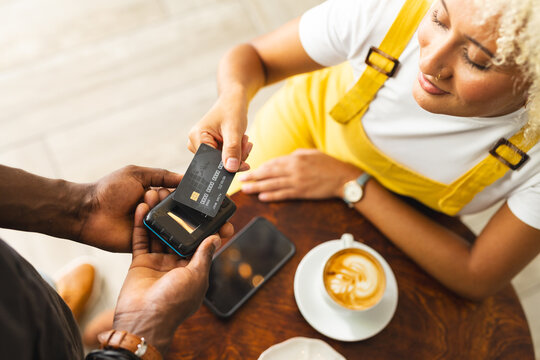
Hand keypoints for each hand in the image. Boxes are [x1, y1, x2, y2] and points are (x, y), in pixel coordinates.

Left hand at [77, 165, 181, 251]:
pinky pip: (160, 240)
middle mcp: (154, 211)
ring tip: (145, 209)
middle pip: (175, 210)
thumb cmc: (109, 190)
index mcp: (154, 195)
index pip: (175, 195)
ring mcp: (151, 227)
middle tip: (152, 198)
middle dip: (168, 203)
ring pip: (170, 225)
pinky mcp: (145, 242)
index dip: (178, 193)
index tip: (175, 190)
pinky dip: (161, 233)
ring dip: (162, 216)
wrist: (89, 212)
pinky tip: (157, 226)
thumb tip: (184, 177)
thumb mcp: (136, 174)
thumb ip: (161, 175)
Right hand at [113, 190, 230, 354]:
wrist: (143, 320)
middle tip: (176, 195)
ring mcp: (157, 262)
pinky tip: (141, 206)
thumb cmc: (173, 304)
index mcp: (193, 269)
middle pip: (177, 233)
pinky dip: (140, 223)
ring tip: (157, 194)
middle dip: (177, 216)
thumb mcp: (195, 277)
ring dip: (158, 215)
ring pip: (159, 232)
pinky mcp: (140, 262)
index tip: (204, 207)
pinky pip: (141, 239)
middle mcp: (175, 263)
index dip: (202, 225)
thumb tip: (217, 238)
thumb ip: (204, 255)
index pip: (200, 242)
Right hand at [188, 94, 252, 171]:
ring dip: (238, 154)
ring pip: (223, 162)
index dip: (228, 164)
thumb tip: (230, 169)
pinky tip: (242, 141)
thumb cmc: (232, 110)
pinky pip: (224, 158)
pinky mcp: (210, 147)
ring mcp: (202, 146)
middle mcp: (195, 143)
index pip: (211, 161)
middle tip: (247, 144)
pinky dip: (236, 153)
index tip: (245, 163)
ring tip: (245, 139)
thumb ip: (232, 150)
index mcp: (197, 136)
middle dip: (235, 157)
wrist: (233, 101)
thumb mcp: (234, 130)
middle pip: (217, 163)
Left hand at [238, 149, 362, 200]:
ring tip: (246, 190)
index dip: (260, 167)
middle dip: (253, 177)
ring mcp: (297, 182)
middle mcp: (294, 170)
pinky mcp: (302, 193)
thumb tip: (283, 160)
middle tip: (241, 180)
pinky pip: (284, 195)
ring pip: (273, 185)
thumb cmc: (328, 164)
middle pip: (269, 174)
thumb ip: (295, 155)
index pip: (273, 163)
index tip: (250, 170)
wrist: (343, 177)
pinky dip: (272, 196)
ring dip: (258, 188)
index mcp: (295, 158)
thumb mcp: (310, 153)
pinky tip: (262, 197)